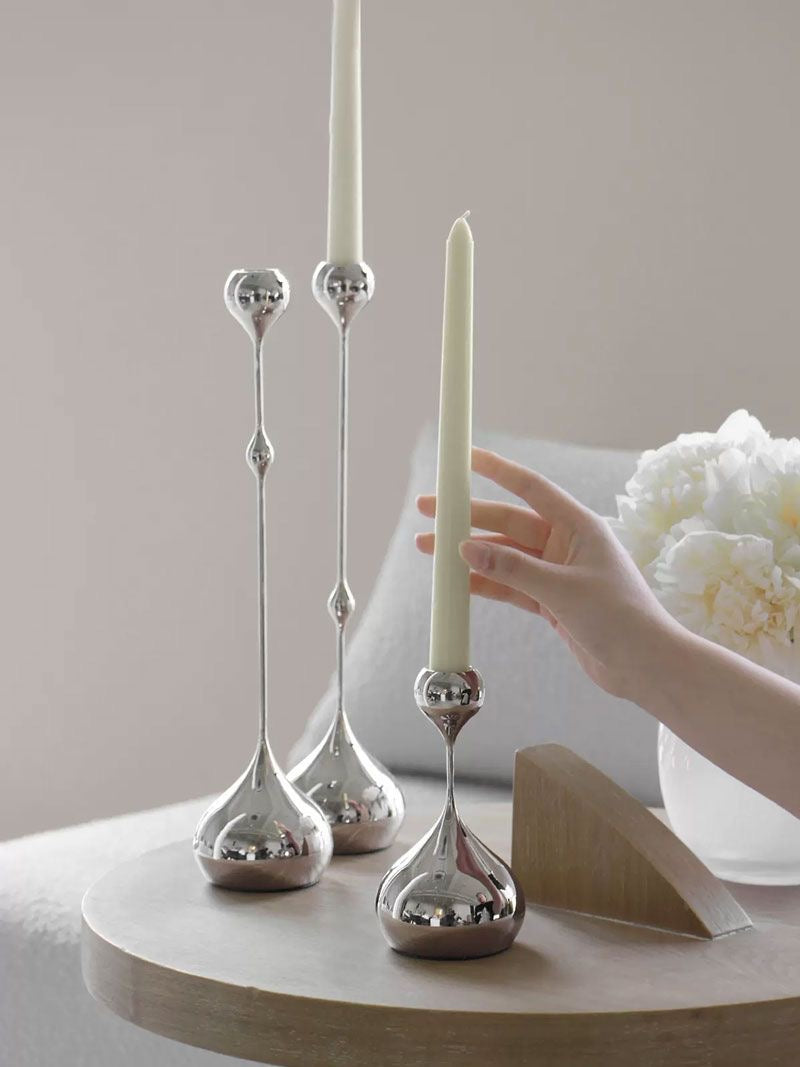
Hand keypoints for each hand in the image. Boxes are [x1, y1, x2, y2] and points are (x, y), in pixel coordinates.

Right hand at [416, 447, 675, 699]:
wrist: (645, 666)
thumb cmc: (619, 618)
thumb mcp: (562, 590)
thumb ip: (512, 569)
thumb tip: (466, 548)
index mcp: (578, 526)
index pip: (530, 487)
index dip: (496, 469)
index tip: (464, 457)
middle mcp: (566, 543)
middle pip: (507, 521)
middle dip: (467, 516)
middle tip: (427, 510)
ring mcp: (557, 573)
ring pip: (503, 555)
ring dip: (469, 553)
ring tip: (428, 548)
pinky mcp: (551, 601)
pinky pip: (509, 585)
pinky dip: (483, 583)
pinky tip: (455, 580)